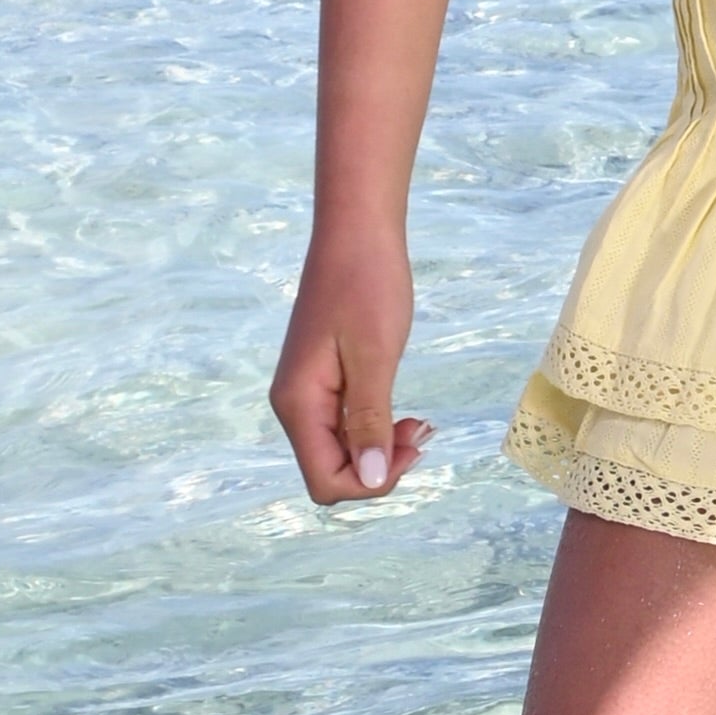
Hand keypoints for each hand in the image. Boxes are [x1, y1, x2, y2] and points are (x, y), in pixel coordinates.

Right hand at [270, 226, 431, 502]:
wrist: (356, 232)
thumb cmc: (367, 285)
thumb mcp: (375, 356)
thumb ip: (369, 421)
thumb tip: (368, 479)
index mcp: (299, 404)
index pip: (325, 481)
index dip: (370, 481)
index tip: (411, 445)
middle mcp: (294, 406)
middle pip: (330, 472)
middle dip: (378, 467)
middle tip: (421, 433)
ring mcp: (305, 394)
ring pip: (339, 452)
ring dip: (379, 449)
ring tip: (418, 424)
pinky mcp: (321, 381)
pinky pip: (343, 427)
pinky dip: (374, 429)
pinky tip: (402, 414)